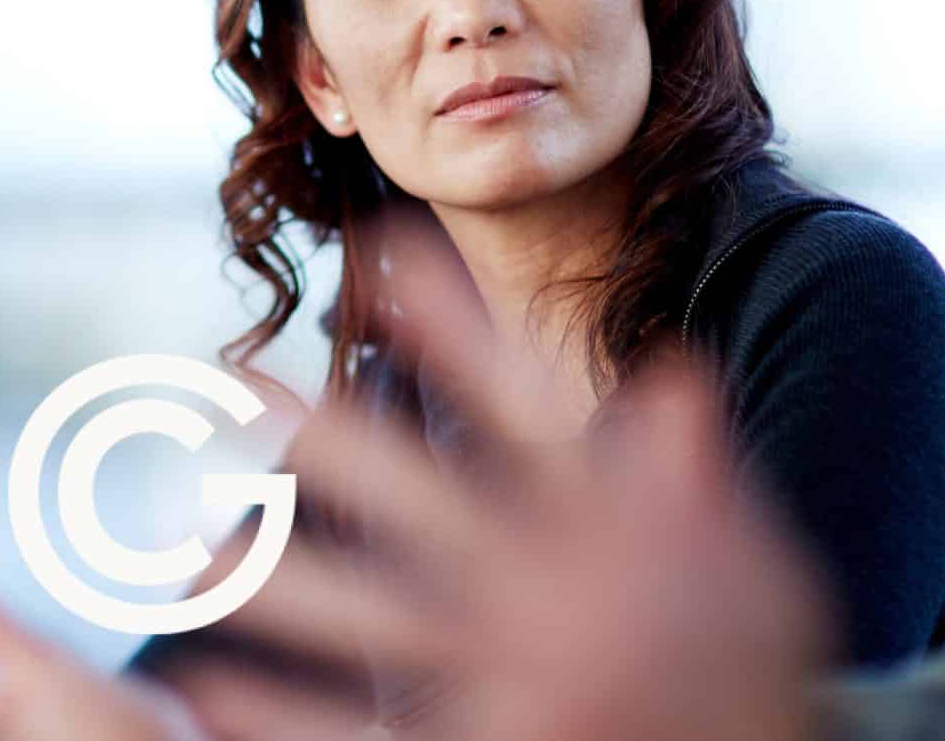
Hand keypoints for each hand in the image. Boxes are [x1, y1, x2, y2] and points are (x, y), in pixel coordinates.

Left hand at [174, 215, 833, 740]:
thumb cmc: (762, 671)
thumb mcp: (754, 561)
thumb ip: (702, 475)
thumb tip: (675, 375)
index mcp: (609, 525)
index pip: (518, 398)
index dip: (448, 322)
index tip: (380, 251)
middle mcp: (546, 586)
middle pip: (411, 492)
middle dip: (318, 436)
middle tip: (227, 388)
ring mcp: (509, 667)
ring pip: (366, 610)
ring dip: (270, 578)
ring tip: (182, 556)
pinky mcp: (487, 736)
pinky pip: (358, 729)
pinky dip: (277, 712)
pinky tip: (204, 687)